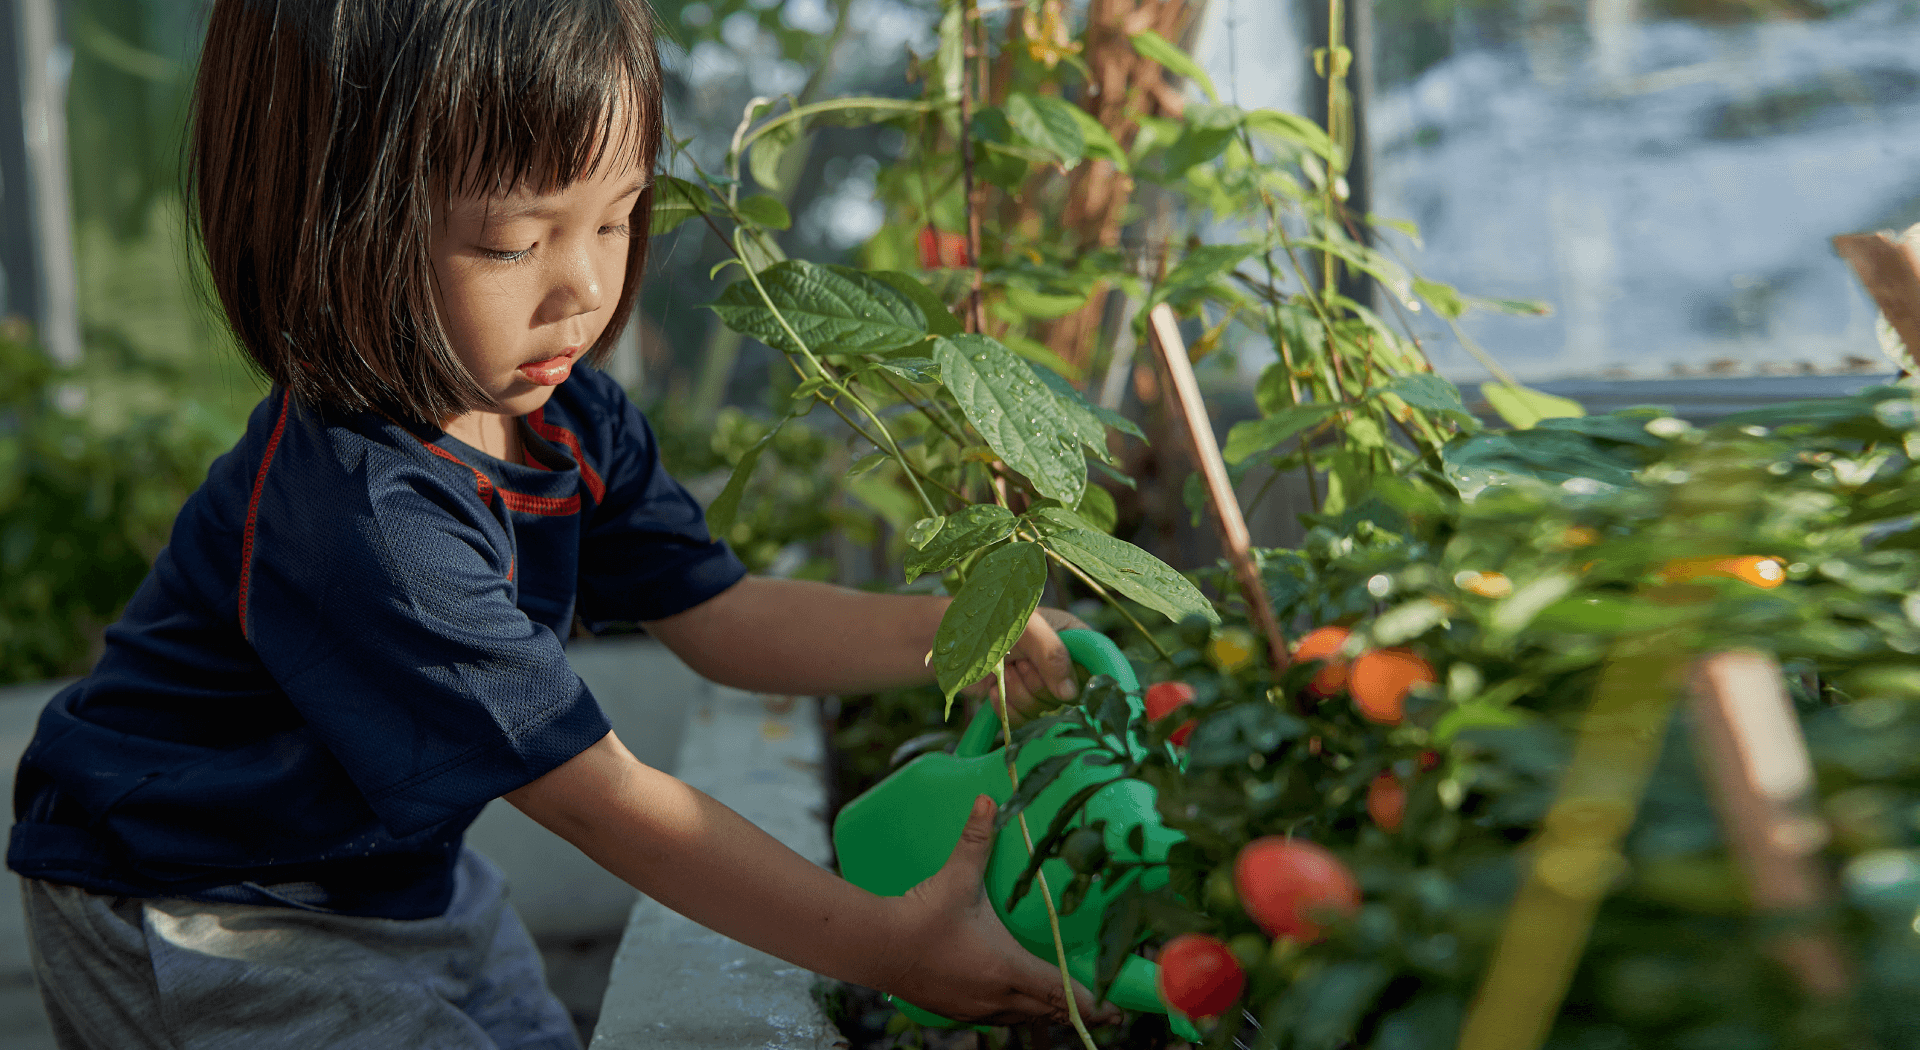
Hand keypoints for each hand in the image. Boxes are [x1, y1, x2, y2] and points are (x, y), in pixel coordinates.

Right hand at [884, 795, 1120, 1025]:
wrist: (876, 946)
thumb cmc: (920, 916)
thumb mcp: (956, 877)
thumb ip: (977, 839)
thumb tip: (988, 801)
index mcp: (1007, 970)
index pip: (1062, 992)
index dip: (1092, 1002)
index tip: (1115, 1009)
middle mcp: (996, 997)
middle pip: (1048, 1011)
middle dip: (1074, 1009)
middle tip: (1101, 1008)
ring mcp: (974, 1008)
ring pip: (1022, 1018)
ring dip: (1043, 1011)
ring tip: (1061, 1004)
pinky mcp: (954, 1010)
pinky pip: (996, 1019)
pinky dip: (1014, 1012)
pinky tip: (1011, 1001)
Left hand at [961, 607, 1089, 713]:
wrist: (952, 641)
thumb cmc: (989, 622)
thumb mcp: (1026, 628)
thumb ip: (1052, 654)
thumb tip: (1071, 695)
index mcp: (1073, 636)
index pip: (1099, 663)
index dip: (1088, 680)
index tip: (1070, 688)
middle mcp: (1062, 662)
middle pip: (1070, 695)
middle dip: (1038, 682)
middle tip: (1019, 662)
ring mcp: (1042, 684)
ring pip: (1045, 710)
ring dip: (1018, 692)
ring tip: (1004, 670)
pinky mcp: (1022, 702)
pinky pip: (1025, 720)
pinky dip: (1006, 706)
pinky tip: (996, 687)